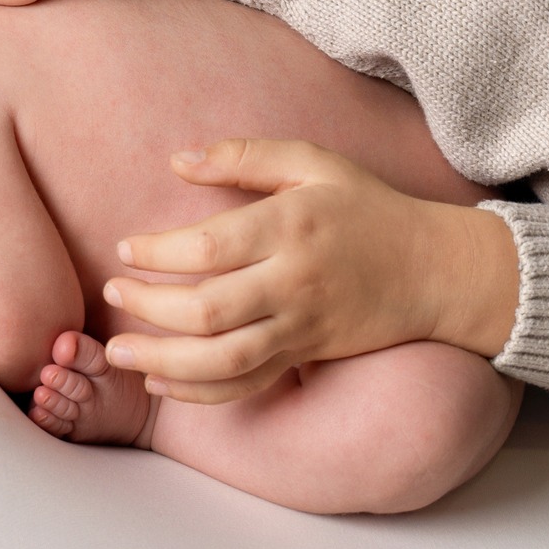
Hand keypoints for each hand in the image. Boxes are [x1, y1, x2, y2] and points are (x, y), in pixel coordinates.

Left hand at [103, 138, 518, 402]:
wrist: (436, 269)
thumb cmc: (367, 208)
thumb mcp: (313, 162)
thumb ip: (245, 156)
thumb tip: (177, 160)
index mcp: (292, 227)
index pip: (209, 247)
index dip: (157, 252)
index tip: (124, 249)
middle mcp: (294, 282)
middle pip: (207, 310)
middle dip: (148, 307)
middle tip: (112, 292)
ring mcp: (302, 327)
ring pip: (222, 359)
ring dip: (162, 360)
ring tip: (118, 351)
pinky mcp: (307, 356)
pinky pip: (248, 385)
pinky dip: (200, 393)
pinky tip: (162, 383)